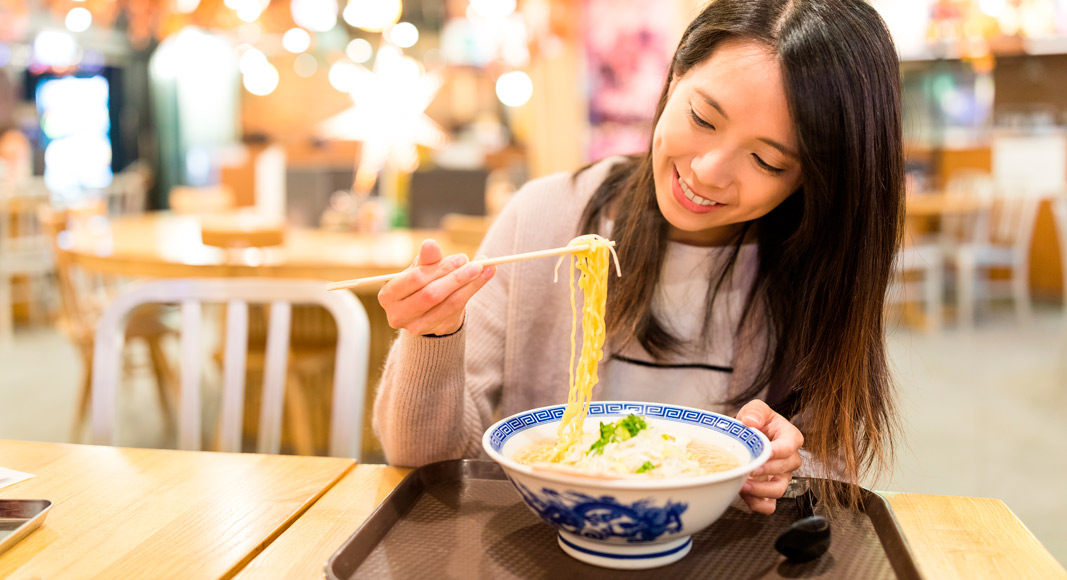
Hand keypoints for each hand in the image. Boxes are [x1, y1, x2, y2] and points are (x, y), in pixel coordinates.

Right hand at [377, 239, 495, 335]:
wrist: (426, 309)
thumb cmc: (420, 282)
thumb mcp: (420, 268)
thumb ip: (426, 259)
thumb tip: (430, 244)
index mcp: (388, 294)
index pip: (415, 279)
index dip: (439, 268)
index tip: (462, 258)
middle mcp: (398, 314)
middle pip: (431, 295)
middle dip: (456, 278)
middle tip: (476, 265)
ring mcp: (415, 326)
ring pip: (448, 304)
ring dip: (469, 286)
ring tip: (485, 269)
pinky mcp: (434, 331)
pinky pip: (456, 311)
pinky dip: (471, 293)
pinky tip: (482, 279)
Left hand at [736, 399, 803, 514]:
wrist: (747, 437)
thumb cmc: (756, 422)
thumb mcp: (756, 409)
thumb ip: (756, 411)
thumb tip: (751, 421)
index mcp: (790, 437)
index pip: (789, 446)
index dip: (778, 451)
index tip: (765, 452)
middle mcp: (789, 459)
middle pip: (784, 469)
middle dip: (766, 471)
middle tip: (748, 468)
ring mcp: (781, 477)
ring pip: (778, 490)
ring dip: (760, 490)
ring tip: (743, 484)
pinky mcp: (770, 490)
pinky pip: (769, 505)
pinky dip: (758, 504)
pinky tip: (745, 495)